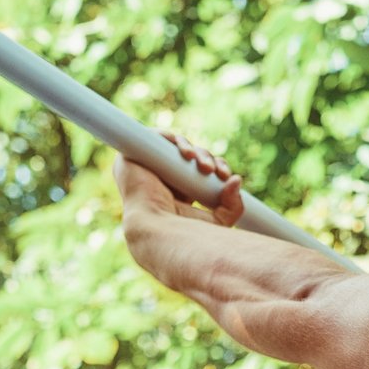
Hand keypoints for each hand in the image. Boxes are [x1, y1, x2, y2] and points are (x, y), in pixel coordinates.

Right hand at [113, 130, 244, 227]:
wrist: (158, 230)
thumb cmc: (183, 232)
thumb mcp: (217, 220)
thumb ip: (233, 205)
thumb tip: (237, 180)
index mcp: (177, 192)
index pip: (198, 170)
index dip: (215, 166)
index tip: (225, 175)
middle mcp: (160, 178)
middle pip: (189, 157)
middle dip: (207, 159)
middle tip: (214, 171)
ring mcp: (145, 166)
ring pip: (174, 147)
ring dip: (195, 151)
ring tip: (203, 166)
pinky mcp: (131, 155)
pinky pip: (155, 137)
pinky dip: (173, 139)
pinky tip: (186, 154)